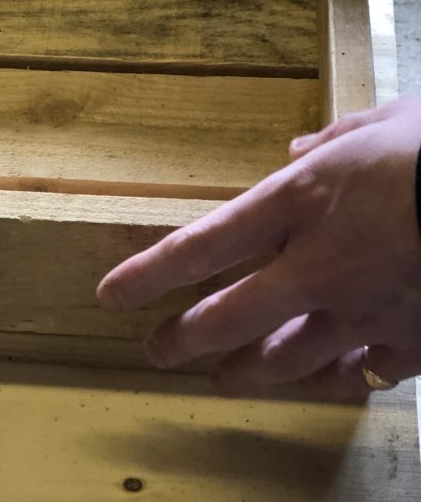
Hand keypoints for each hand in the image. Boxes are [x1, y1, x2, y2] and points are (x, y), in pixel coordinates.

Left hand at [97, 98, 420, 399]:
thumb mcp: (378, 123)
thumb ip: (329, 141)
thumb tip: (296, 151)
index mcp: (299, 202)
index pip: (201, 246)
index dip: (148, 274)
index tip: (112, 295)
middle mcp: (318, 263)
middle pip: (229, 317)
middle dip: (183, 338)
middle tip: (156, 349)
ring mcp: (363, 310)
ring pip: (286, 359)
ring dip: (246, 371)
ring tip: (222, 378)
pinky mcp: (410, 339)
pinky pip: (362, 371)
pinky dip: (341, 374)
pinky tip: (331, 377)